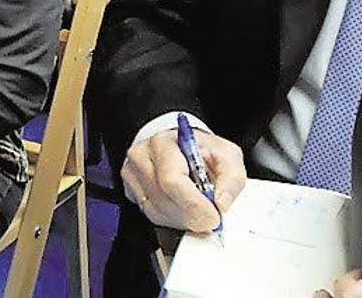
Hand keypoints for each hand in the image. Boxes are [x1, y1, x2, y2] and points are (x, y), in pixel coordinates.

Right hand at [121, 128, 244, 231]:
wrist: (181, 147)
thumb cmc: (201, 150)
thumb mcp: (227, 156)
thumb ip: (231, 179)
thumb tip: (221, 203)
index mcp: (164, 143)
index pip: (171, 180)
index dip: (194, 204)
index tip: (214, 216)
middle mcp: (141, 156)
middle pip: (163, 200)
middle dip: (192, 215)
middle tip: (210, 215)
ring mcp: (132, 174)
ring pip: (156, 212)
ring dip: (183, 219)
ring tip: (196, 208)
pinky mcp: (130, 190)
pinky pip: (150, 215)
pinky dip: (171, 219)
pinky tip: (181, 208)